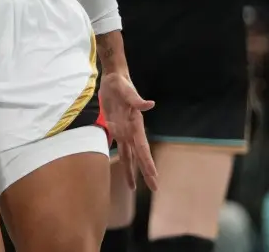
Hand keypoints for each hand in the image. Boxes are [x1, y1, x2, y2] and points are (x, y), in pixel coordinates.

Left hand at [99, 72, 156, 190]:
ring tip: (133, 188)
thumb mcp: (127, 90)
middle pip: (139, 156)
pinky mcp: (115, 128)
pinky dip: (122, 159)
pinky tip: (124, 169)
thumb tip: (150, 104)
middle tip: (154, 188)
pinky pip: (119, 147)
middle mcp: (132, 131)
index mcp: (136, 124)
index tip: (154, 175)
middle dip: (146, 172)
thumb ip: (136, 100)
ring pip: (129, 156)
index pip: (143, 147)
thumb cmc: (122, 84)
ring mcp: (124, 131)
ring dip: (131, 171)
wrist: (114, 79)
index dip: (147, 162)